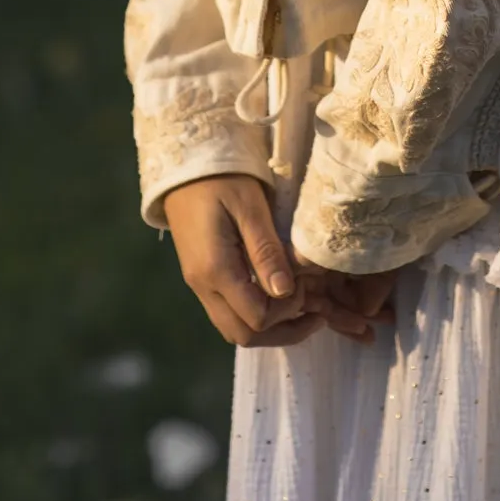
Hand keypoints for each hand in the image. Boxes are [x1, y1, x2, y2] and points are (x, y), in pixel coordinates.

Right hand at [165, 176, 387, 348]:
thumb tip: (285, 292)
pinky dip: (254, 314)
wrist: (183, 165)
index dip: (287, 310)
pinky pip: (228, 312)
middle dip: (283, 331)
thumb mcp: (250, 207)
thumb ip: (266, 251)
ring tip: (302, 308)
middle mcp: (202, 286)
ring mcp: (198, 285)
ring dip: (269, 327)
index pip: (257, 318)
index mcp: (215, 270)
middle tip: (316, 314)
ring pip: (233, 328)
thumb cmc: (221, 178)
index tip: (306, 284)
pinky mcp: (201, 278)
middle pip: (243, 335)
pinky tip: (276, 295)